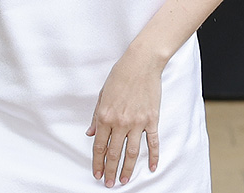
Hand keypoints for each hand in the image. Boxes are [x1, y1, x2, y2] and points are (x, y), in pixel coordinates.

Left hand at [86, 49, 162, 186]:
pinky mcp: (152, 120)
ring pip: (132, 153)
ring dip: (127, 168)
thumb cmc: (121, 74)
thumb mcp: (103, 94)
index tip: (97, 173)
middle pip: (114, 153)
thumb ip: (97, 115)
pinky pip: (152, 143)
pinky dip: (153, 157)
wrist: (141, 63)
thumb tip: (91, 133)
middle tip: (109, 183)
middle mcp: (121, 122)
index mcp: (106, 115)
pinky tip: (150, 168)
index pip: (99, 145)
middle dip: (110, 170)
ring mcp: (137, 122)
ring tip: (124, 180)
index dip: (97, 161)